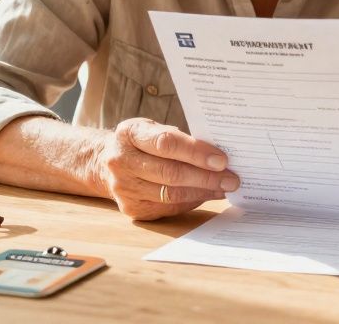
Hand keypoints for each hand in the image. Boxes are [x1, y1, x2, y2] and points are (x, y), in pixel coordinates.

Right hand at [94, 118, 239, 220]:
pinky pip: (168, 207)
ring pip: (171, 194)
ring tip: (224, 188)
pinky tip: (206, 195)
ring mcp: (124, 187)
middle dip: (206, 177)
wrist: (107, 163)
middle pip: (171, 172)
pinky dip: (191, 202)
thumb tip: (218, 156)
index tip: (222, 159)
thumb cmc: (142, 142)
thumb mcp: (154, 129)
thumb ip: (180, 139)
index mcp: (129, 133)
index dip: (196, 152)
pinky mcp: (131, 208)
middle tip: (231, 178)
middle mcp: (121, 161)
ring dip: (203, 192)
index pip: (166, 143)